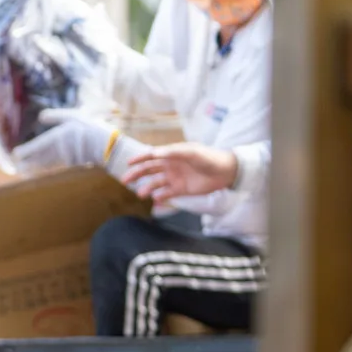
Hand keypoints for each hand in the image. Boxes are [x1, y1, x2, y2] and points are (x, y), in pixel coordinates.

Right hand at [121, 143, 239, 203]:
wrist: (226, 172)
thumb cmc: (209, 158)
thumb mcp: (191, 152)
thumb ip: (173, 152)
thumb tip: (154, 153)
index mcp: (171, 154)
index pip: (151, 156)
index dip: (139, 159)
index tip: (128, 163)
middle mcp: (170, 166)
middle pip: (149, 170)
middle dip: (136, 174)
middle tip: (125, 180)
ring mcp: (174, 178)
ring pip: (155, 183)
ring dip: (146, 188)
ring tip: (141, 194)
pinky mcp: (181, 190)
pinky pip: (166, 194)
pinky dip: (160, 196)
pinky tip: (156, 199)